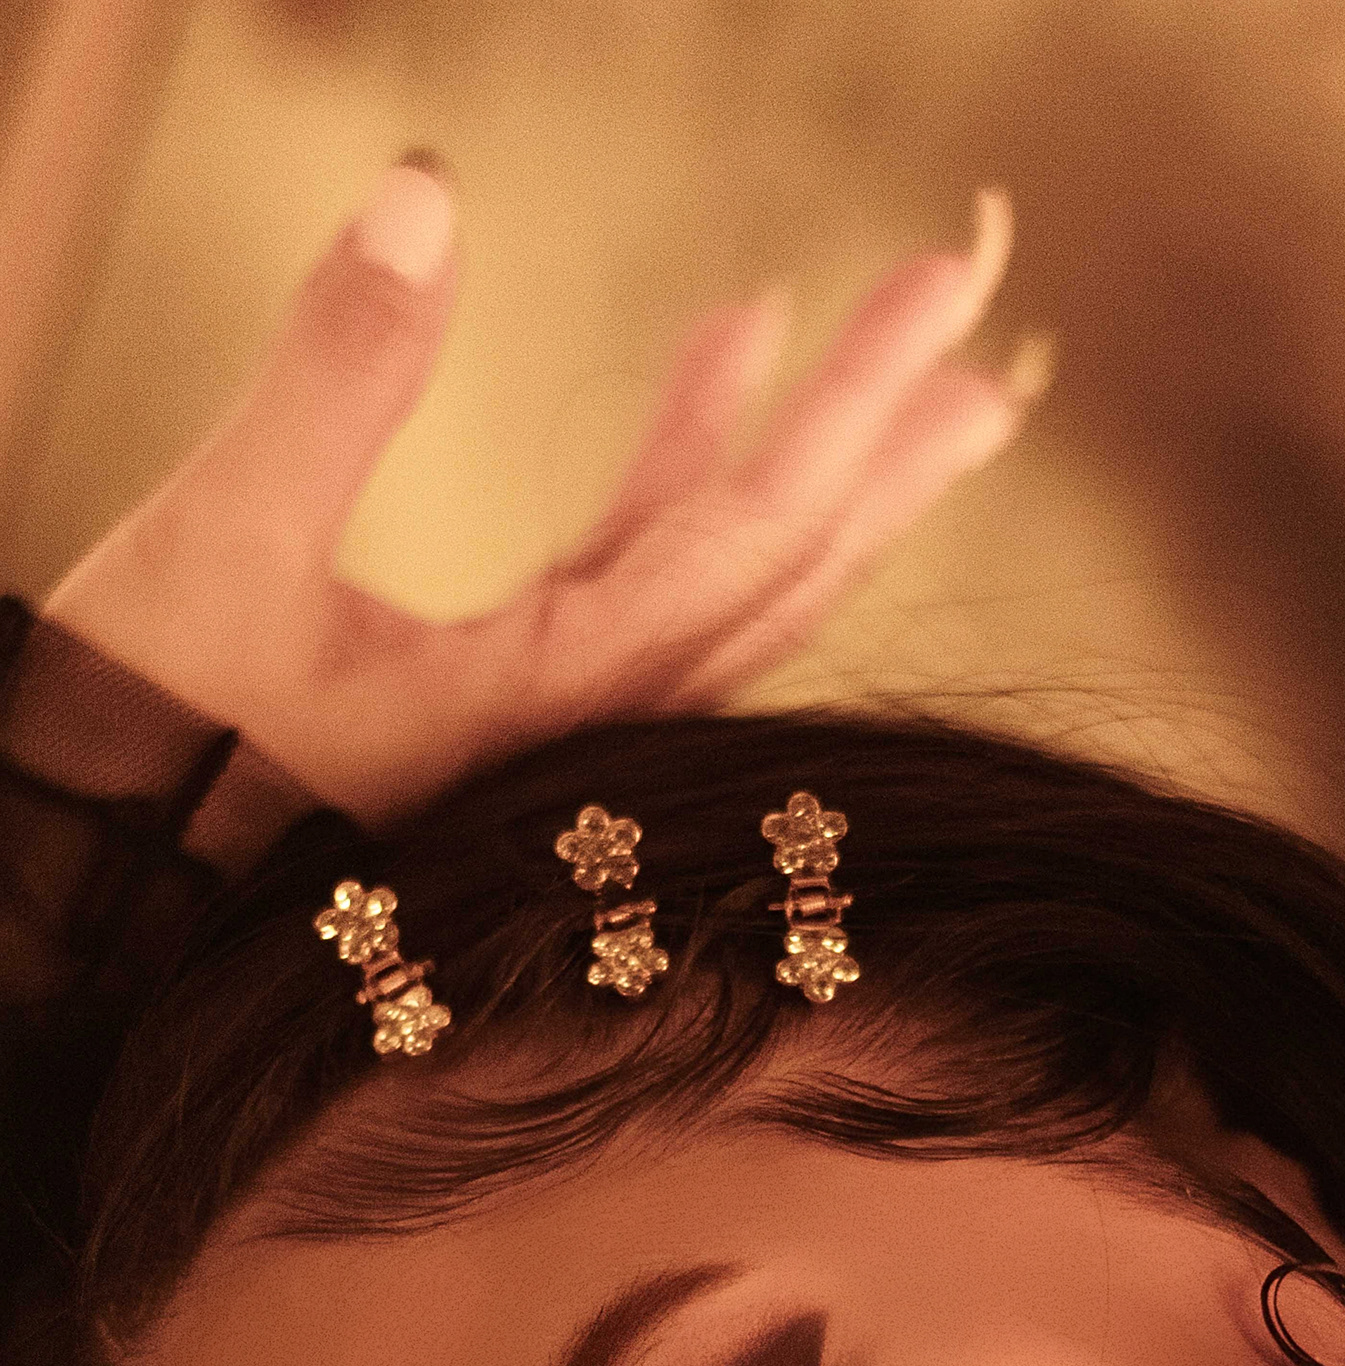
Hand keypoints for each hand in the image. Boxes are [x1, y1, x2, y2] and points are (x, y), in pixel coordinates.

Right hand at [41, 164, 1042, 821]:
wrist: (88, 919)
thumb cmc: (140, 769)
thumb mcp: (221, 559)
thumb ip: (334, 381)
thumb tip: (423, 192)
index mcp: (547, 712)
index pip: (749, 546)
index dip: (855, 413)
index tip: (948, 303)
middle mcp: (585, 736)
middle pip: (783, 571)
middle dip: (885, 435)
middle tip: (980, 307)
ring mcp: (559, 727)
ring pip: (731, 582)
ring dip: (814, 453)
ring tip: (909, 337)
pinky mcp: (516, 705)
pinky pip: (646, 582)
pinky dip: (687, 474)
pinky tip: (724, 360)